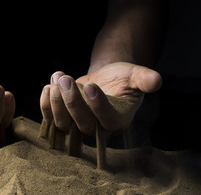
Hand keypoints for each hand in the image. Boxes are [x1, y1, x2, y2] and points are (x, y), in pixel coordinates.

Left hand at [40, 62, 161, 134]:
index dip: (97, 105)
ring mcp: (77, 125)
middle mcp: (97, 127)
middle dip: (71, 101)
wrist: (104, 79)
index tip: (90, 85)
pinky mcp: (63, 119)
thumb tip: (156, 80)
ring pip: (63, 123)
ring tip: (58, 78)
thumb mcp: (135, 75)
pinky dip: (45, 104)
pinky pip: (50, 118)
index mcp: (118, 119)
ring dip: (56, 101)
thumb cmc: (121, 78)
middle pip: (82, 124)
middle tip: (65, 79)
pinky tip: (48, 86)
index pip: (108, 120)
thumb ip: (144, 79)